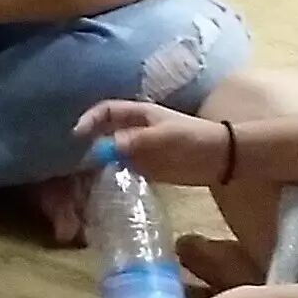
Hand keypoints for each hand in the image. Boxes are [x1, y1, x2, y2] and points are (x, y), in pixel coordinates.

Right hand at [74, 100, 231, 186]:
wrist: (220, 158)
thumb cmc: (193, 139)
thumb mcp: (164, 137)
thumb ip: (135, 141)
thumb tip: (105, 147)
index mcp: (139, 115)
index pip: (106, 111)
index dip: (90, 119)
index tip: (77, 135)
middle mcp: (135, 130)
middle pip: (105, 132)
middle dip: (90, 143)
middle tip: (78, 161)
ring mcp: (141, 149)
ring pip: (112, 152)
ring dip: (100, 162)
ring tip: (86, 176)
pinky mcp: (147, 167)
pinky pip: (124, 169)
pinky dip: (113, 175)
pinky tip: (106, 186)